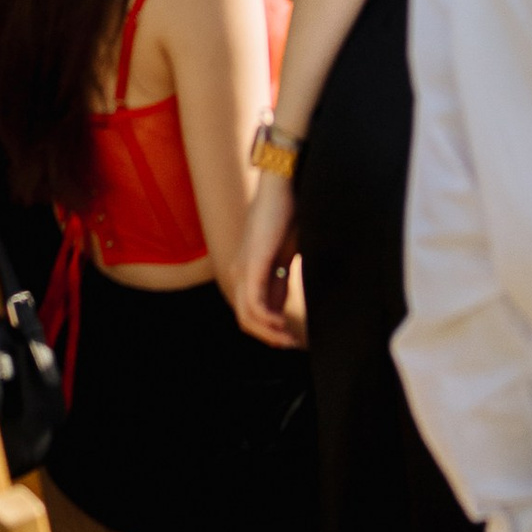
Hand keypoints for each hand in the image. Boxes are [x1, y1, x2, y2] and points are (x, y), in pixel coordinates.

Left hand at [227, 166, 302, 346]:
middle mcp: (239, 273)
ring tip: (289, 339)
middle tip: (292, 344)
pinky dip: (267, 320)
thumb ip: (280, 281)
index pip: (252, 312)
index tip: (292, 339)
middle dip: (269, 336)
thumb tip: (281, 309)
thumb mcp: (286, 256)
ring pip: (248, 317)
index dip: (270, 330)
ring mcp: (243, 270)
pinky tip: (283, 324)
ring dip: (269, 333)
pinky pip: (254, 305)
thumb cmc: (287, 215)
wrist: (283, 187)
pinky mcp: (252, 266)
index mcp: (248, 271)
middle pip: (246, 320)